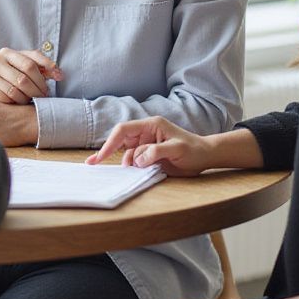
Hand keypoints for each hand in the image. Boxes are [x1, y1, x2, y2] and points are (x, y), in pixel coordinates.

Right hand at [0, 49, 62, 104]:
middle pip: (24, 78)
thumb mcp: (14, 63)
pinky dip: (14, 103)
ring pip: (16, 91)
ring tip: (32, 101)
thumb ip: (35, 65)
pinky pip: (5, 100)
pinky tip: (17, 104)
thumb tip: (59, 73)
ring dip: (27, 99)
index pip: (30, 61)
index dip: (47, 70)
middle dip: (38, 89)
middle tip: (45, 96)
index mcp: (6, 53)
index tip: (59, 77)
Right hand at [86, 117, 216, 175]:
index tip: (100, 156)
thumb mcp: (177, 149)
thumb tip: (137, 160)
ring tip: (131, 172)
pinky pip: (135, 160)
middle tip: (92, 164)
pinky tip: (134, 173)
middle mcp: (146, 133)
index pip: (124, 130)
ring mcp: (147, 144)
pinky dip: (132, 167)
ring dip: (125, 163)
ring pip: (127, 152)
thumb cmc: (194, 150)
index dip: (110, 142)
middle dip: (108, 151)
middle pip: (121, 140)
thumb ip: (156, 152)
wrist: (206, 156)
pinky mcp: (150, 155)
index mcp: (151, 125)